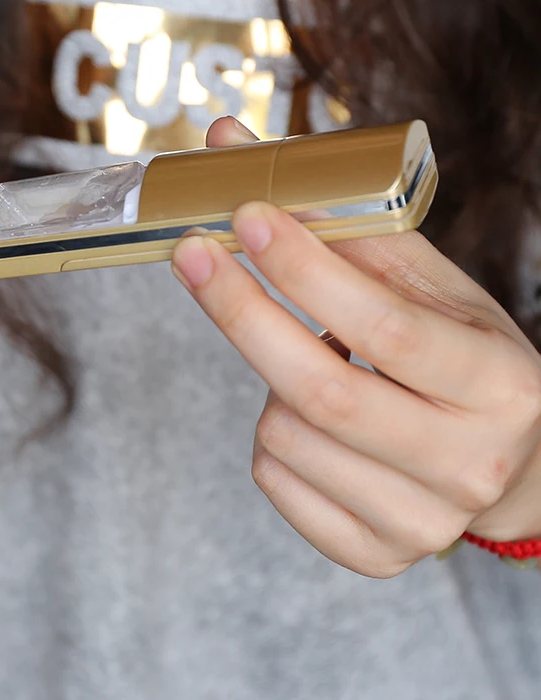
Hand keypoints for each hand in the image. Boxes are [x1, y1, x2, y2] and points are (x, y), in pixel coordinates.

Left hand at [173, 117, 540, 577]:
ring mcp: (422, 521)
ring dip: (266, 379)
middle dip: (241, 311)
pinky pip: (275, 481)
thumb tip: (234, 147)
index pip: (384, 324)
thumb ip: (339, 222)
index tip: (244, 215)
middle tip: (192, 254)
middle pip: (320, 388)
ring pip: (284, 435)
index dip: (304, 268)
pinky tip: (307, 416)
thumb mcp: (430, 286)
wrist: (512, 460)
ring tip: (306, 358)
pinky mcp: (376, 553)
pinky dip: (269, 435)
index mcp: (499, 383)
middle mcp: (469, 462)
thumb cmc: (458, 355)